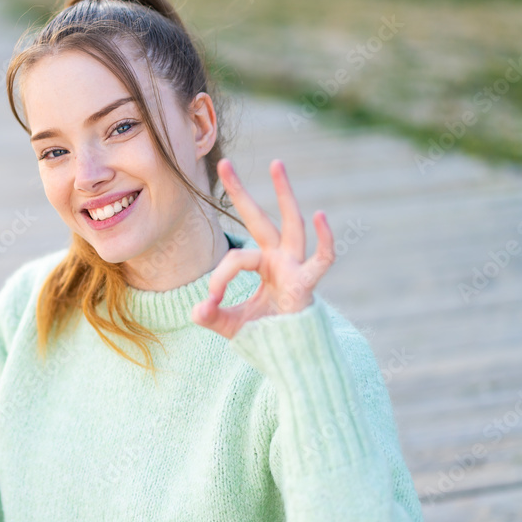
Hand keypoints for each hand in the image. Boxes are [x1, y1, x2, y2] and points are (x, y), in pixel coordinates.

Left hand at [192, 159, 334, 339]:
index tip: (208, 304)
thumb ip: (211, 316)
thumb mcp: (230, 325)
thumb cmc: (265, 336)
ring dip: (284, 193)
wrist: (292, 358)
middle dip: (241, 192)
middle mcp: (278, 259)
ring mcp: (295, 267)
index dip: (218, 279)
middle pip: (258, 219)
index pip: (234, 259)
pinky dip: (325, 239)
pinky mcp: (308, 284)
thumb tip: (196, 310)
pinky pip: (322, 259)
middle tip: (224, 163)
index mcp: (261, 264)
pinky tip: (320, 214)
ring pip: (290, 224)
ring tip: (276, 162)